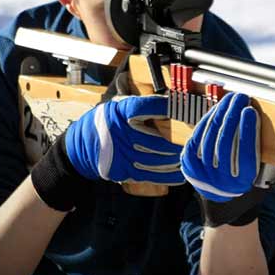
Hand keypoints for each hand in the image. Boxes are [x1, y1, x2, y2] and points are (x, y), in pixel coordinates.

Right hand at [63, 94, 182, 185]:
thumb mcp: (116, 107)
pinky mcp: (123, 170)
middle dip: (179, 141)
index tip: (186, 107)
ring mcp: (122, 154)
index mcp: (120, 113)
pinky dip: (168, 176)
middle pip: (157, 139)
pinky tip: (181, 174)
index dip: (166, 107)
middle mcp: (121, 133)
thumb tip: (167, 99)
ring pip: (156, 159)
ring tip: (191, 156)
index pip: (146, 107)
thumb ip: (138, 104)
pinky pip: (150, 175)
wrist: (79, 148)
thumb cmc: (102, 123)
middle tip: (196, 139)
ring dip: (177, 159)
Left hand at [182, 92, 263, 226]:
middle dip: (233, 115)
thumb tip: (262, 118)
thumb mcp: (260, 168)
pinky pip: (197, 138)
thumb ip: (262, 148)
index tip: (251, 110)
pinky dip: (207, 121)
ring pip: (210, 137)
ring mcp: (202, 173)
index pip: (245, 152)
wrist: (222, 197)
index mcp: (242, 181)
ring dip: (220, 113)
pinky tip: (216, 110)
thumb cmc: (245, 176)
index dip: (247, 129)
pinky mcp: (189, 165)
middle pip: (225, 142)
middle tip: (241, 97)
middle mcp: (221, 180)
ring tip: (230, 100)